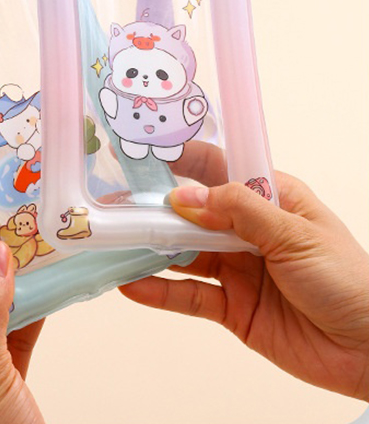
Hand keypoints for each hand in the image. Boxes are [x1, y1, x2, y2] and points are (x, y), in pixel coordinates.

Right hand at [120, 142, 368, 400]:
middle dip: (157, 208)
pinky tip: (131, 284)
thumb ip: (238, 211)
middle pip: (193, 213)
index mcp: (270, 199)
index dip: (183, 160)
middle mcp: (248, 230)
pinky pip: (188, 295)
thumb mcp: (295, 235)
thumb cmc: (349, 281)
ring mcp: (238, 269)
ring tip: (116, 240)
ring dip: (152, 248)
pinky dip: (158, 291)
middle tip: (118, 204)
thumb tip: (183, 196)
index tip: (145, 153)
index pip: (219, 169)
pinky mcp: (232, 308)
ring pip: (184, 253)